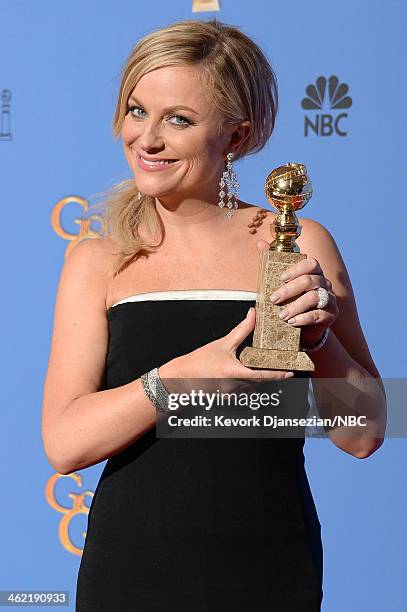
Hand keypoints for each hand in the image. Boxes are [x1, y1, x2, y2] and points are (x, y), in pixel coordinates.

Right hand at [160, 306, 293, 396]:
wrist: (181, 377)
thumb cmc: (200, 361)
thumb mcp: (222, 344)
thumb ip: (241, 330)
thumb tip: (253, 314)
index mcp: (235, 372)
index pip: (263, 375)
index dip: (279, 374)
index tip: (291, 372)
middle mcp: (235, 386)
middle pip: (260, 379)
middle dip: (268, 372)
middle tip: (278, 362)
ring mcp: (232, 394)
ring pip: (253, 385)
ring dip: (256, 376)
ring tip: (256, 365)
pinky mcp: (228, 398)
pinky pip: (244, 389)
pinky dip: (247, 381)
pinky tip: (241, 373)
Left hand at [256, 240, 338, 347]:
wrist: (302, 328)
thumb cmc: (289, 301)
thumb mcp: (278, 283)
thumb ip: (270, 262)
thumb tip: (260, 243)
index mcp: (314, 273)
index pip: (311, 264)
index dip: (297, 269)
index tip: (281, 277)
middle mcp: (324, 284)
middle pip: (309, 281)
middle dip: (289, 290)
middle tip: (273, 299)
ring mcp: (329, 299)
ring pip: (314, 297)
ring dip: (295, 306)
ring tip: (281, 315)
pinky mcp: (330, 315)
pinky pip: (318, 314)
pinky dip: (304, 318)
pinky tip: (292, 322)